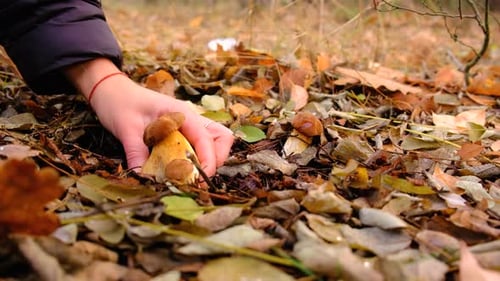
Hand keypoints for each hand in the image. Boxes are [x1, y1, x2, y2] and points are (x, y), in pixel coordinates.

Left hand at [65, 58, 233, 176]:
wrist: (110, 91)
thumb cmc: (119, 103)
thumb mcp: (126, 128)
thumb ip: (137, 153)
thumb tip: (145, 179)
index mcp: (182, 113)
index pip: (207, 138)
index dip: (208, 161)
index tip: (199, 180)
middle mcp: (190, 118)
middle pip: (220, 138)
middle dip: (216, 160)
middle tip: (198, 178)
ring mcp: (187, 125)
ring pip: (213, 142)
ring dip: (208, 160)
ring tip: (190, 176)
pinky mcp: (180, 133)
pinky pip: (198, 146)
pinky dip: (196, 160)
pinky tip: (180, 169)